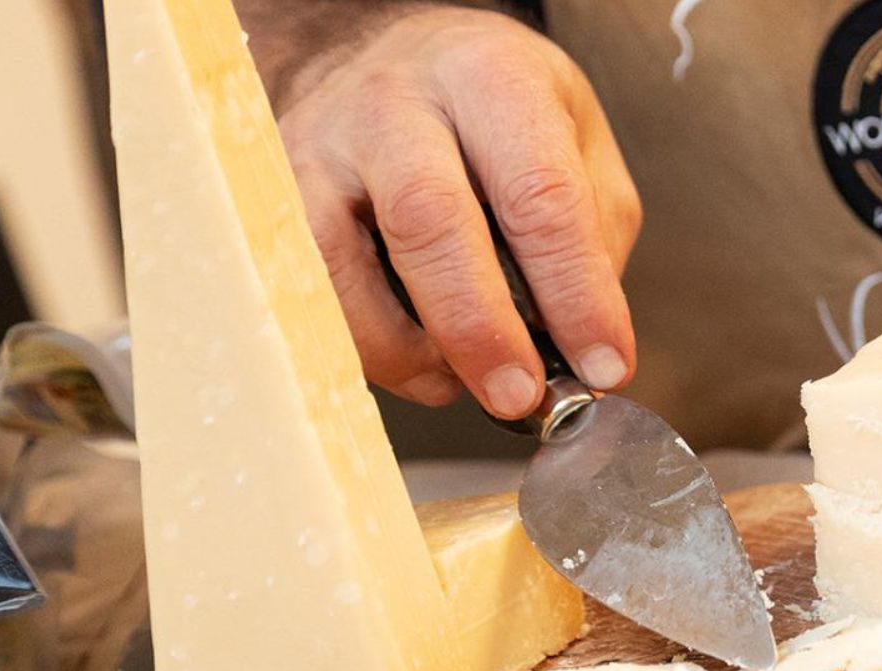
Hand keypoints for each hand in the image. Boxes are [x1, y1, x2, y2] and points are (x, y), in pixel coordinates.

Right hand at [277, 6, 641, 417]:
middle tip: (521, 395)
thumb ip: (593, 239)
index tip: (605, 367)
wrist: (391, 65)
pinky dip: (370, 350)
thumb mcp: (574, 143)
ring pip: (345, 267)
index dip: (576, 295)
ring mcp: (320, 149)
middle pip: (429, 221)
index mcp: (491, 79)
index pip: (539, 194)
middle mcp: (395, 104)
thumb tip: (583, 350)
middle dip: (481, 329)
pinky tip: (417, 356)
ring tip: (464, 381)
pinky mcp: (276, 202)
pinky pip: (313, 298)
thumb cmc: (494, 115)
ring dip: (411, 352)